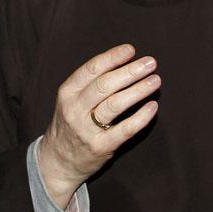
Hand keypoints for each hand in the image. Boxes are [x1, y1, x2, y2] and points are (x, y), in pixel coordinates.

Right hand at [37, 44, 159, 208]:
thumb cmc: (71, 123)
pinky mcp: (100, 147)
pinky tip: (152, 106)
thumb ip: (91, 83)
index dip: (113, 57)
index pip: (92, 69)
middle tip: (150, 63)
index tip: (131, 50)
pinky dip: (141, 117)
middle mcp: (74, 109)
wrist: (57, 161)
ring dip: (138, 90)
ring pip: (115, 104)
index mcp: (67, 92)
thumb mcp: (71, 99)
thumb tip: (124, 62)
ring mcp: (86, 129)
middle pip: (105, 85)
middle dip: (130, 71)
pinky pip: (124, 130)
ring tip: (155, 80)